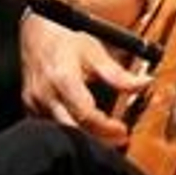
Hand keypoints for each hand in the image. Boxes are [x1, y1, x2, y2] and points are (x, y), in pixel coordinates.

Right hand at [19, 8, 151, 144]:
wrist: (37, 34)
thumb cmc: (68, 41)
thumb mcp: (95, 52)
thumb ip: (118, 73)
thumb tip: (145, 83)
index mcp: (62, 79)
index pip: (85, 114)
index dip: (106, 127)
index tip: (123, 130)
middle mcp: (45, 95)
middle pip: (72, 128)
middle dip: (98, 138)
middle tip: (120, 140)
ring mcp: (34, 103)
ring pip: (60, 130)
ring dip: (85, 136)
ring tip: (108, 137)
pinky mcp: (30, 107)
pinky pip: (50, 125)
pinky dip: (70, 129)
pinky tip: (87, 129)